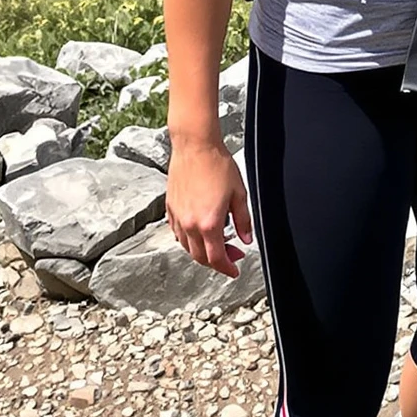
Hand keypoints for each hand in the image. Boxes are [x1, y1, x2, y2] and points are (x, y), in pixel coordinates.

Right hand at [165, 137, 253, 276]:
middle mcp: (190, 224)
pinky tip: (198, 231)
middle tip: (231, 255)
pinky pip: (178, 233)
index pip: (216, 258)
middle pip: (200, 257)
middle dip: (216, 262)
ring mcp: (178, 217)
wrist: (195, 146)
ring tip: (217, 243)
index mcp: (209, 223)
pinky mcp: (170, 208)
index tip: (234, 270)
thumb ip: (243, 220)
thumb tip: (246, 239)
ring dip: (202, 251)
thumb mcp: (239, 194)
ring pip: (187, 247)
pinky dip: (188, 239)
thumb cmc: (217, 165)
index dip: (227, 268)